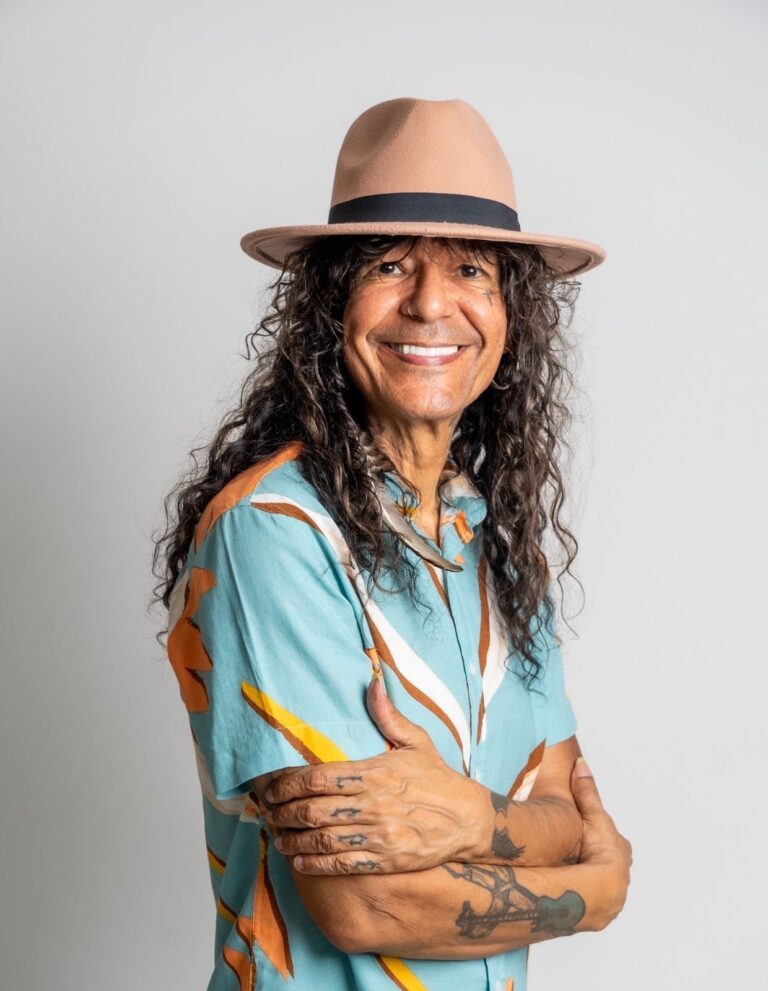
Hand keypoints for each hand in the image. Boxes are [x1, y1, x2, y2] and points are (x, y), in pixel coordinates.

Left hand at [260, 675, 485, 874]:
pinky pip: (342, 864)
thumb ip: (388, 714)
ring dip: (293, 839)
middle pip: (313, 810)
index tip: (270, 784)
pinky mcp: (385, 861)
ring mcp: (379, 836)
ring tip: (277, 836)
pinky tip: (299, 860)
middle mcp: (373, 805)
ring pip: (322, 839)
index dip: (288, 782)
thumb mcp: (417, 740)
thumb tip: (373, 680)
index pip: (319, 777)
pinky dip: (316, 863)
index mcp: (375, 773)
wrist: (467, 820)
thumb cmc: (436, 777)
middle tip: (266, 810)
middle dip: (283, 811)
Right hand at [570, 758, 631, 929]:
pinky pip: (588, 899)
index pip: (610, 840)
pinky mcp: (599, 912)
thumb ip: (586, 791)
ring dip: (585, 878)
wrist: (601, 889)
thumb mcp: (591, 814)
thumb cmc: (600, 851)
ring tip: (566, 874)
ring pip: (596, 881)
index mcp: (621, 851)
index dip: (596, 834)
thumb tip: (581, 763)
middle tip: (575, 853)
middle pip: (605, 861)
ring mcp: (611, 895)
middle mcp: (620, 874)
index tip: (584, 832)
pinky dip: (579, 893)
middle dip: (593, 858)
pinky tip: (566, 891)